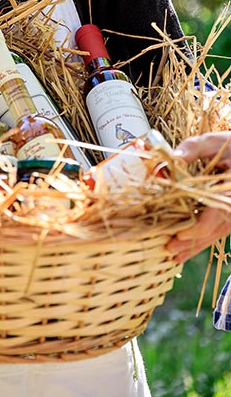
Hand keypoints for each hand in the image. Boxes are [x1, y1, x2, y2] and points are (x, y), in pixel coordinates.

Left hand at [167, 132, 230, 263]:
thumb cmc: (230, 145)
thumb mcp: (213, 141)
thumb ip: (193, 148)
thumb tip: (172, 159)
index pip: (220, 213)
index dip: (201, 226)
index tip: (182, 233)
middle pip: (216, 229)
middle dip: (193, 240)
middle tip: (171, 249)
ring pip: (216, 233)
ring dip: (196, 244)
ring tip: (174, 254)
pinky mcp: (228, 214)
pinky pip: (216, 230)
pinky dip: (202, 239)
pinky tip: (186, 249)